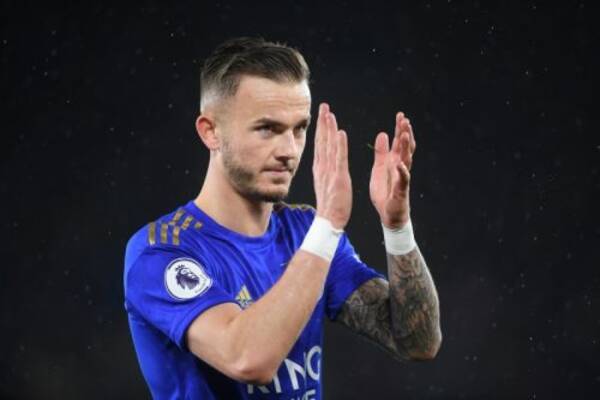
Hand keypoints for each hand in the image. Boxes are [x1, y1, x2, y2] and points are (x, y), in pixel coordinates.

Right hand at [312, 103, 351, 229]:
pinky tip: (340, 133)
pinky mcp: (338, 178)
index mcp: (321, 168)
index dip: (321, 128)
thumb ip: (324, 171)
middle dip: (323, 123)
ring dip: (329, 129)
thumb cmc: (330, 205)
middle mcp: (323, 167)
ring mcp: (330, 172)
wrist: (329, 220)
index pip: (321, 144)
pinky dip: (339, 145)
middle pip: (322, 141)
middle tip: (324, 106)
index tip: (322, 115)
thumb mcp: (325, 184)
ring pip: (329, 146)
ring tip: (329, 113)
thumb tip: (323, 162)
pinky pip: (339, 159)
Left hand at [369, 112, 416, 228]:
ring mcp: (403, 177)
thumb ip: (381, 152)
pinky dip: (403, 171)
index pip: (400, 142)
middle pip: (406, 147)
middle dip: (406, 133)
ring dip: (406, 147)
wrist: (389, 213)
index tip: (400, 115)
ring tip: (405, 135)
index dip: (400, 129)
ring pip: (407, 159)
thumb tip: (383, 134)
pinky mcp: (401, 190)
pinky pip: (403, 179)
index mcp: (395, 161)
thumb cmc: (385, 191)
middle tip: (405, 120)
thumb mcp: (379, 168)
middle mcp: (401, 167)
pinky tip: (400, 164)